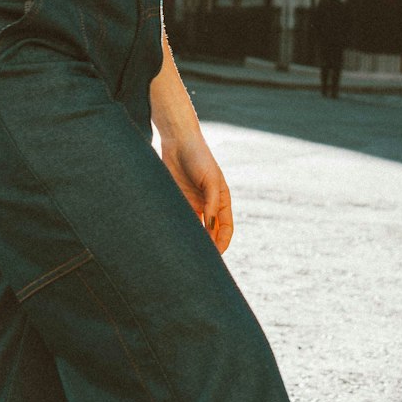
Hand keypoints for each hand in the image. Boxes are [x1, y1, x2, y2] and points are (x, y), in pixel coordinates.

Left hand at [160, 128, 233, 253]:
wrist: (177, 140)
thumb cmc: (199, 156)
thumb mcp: (210, 179)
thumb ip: (212, 203)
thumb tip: (211, 227)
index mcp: (222, 199)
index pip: (226, 227)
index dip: (223, 242)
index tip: (217, 255)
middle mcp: (208, 204)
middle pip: (211, 231)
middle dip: (208, 246)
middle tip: (202, 260)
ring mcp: (192, 202)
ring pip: (194, 227)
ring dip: (193, 239)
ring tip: (187, 253)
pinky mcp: (177, 199)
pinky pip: (180, 218)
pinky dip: (179, 229)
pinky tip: (174, 238)